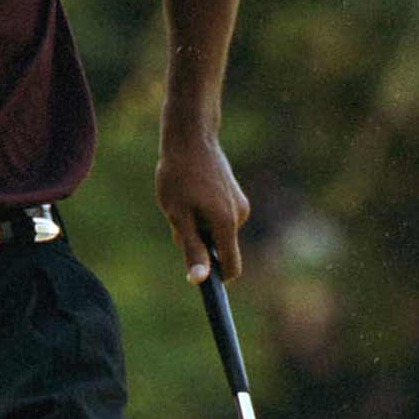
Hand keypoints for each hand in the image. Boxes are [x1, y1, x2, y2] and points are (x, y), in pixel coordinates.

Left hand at [155, 117, 249, 283]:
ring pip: (217, 232)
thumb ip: (192, 249)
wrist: (190, 137)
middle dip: (199, 244)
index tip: (199, 280)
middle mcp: (240, 216)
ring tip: (183, 202)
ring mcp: (239, 204)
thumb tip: (200, 280)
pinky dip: (203, 215)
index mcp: (227, 224)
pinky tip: (191, 193)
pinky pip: (218, 218)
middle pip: (220, 248)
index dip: (217, 279)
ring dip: (198, 227)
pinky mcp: (235, 196)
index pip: (231, 267)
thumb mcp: (178, 217)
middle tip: (178, 219)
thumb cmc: (178, 176)